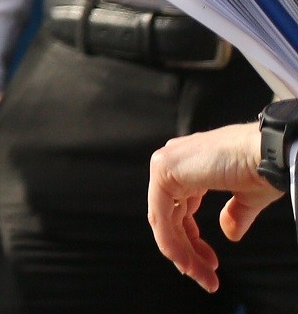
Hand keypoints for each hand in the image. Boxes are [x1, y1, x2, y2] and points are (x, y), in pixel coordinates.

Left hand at [150, 121, 280, 290]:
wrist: (270, 153)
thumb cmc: (264, 168)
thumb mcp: (248, 197)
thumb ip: (234, 214)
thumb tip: (230, 234)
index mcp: (191, 165)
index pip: (181, 209)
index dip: (192, 240)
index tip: (210, 265)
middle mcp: (174, 162)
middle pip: (171, 217)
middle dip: (188, 251)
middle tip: (206, 277)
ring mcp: (166, 164)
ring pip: (164, 220)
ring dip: (182, 253)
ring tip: (202, 276)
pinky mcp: (165, 171)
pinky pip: (161, 216)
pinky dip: (172, 243)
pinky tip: (189, 263)